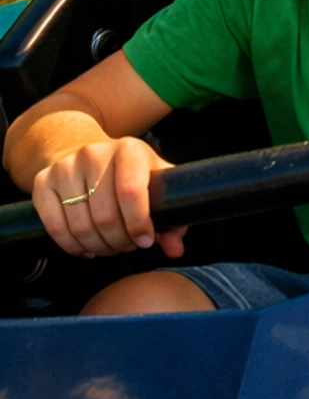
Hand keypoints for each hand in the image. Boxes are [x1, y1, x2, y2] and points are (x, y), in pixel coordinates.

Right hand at [34, 135, 179, 257]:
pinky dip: (72, 246)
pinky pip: (55, 227)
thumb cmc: (129, 175)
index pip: (131, 192)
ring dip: (98, 246)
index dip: (138, 224)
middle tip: (127, 245)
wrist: (87, 156)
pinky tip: (86, 248)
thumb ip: (173, 218)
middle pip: (105, 216)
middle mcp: (93, 153)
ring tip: (110, 246)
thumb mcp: (156, 186)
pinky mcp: (43, 182)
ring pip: (80, 226)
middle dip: (120, 241)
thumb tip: (175, 248)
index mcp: (128, 149)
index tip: (145, 241)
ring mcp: (64, 167)